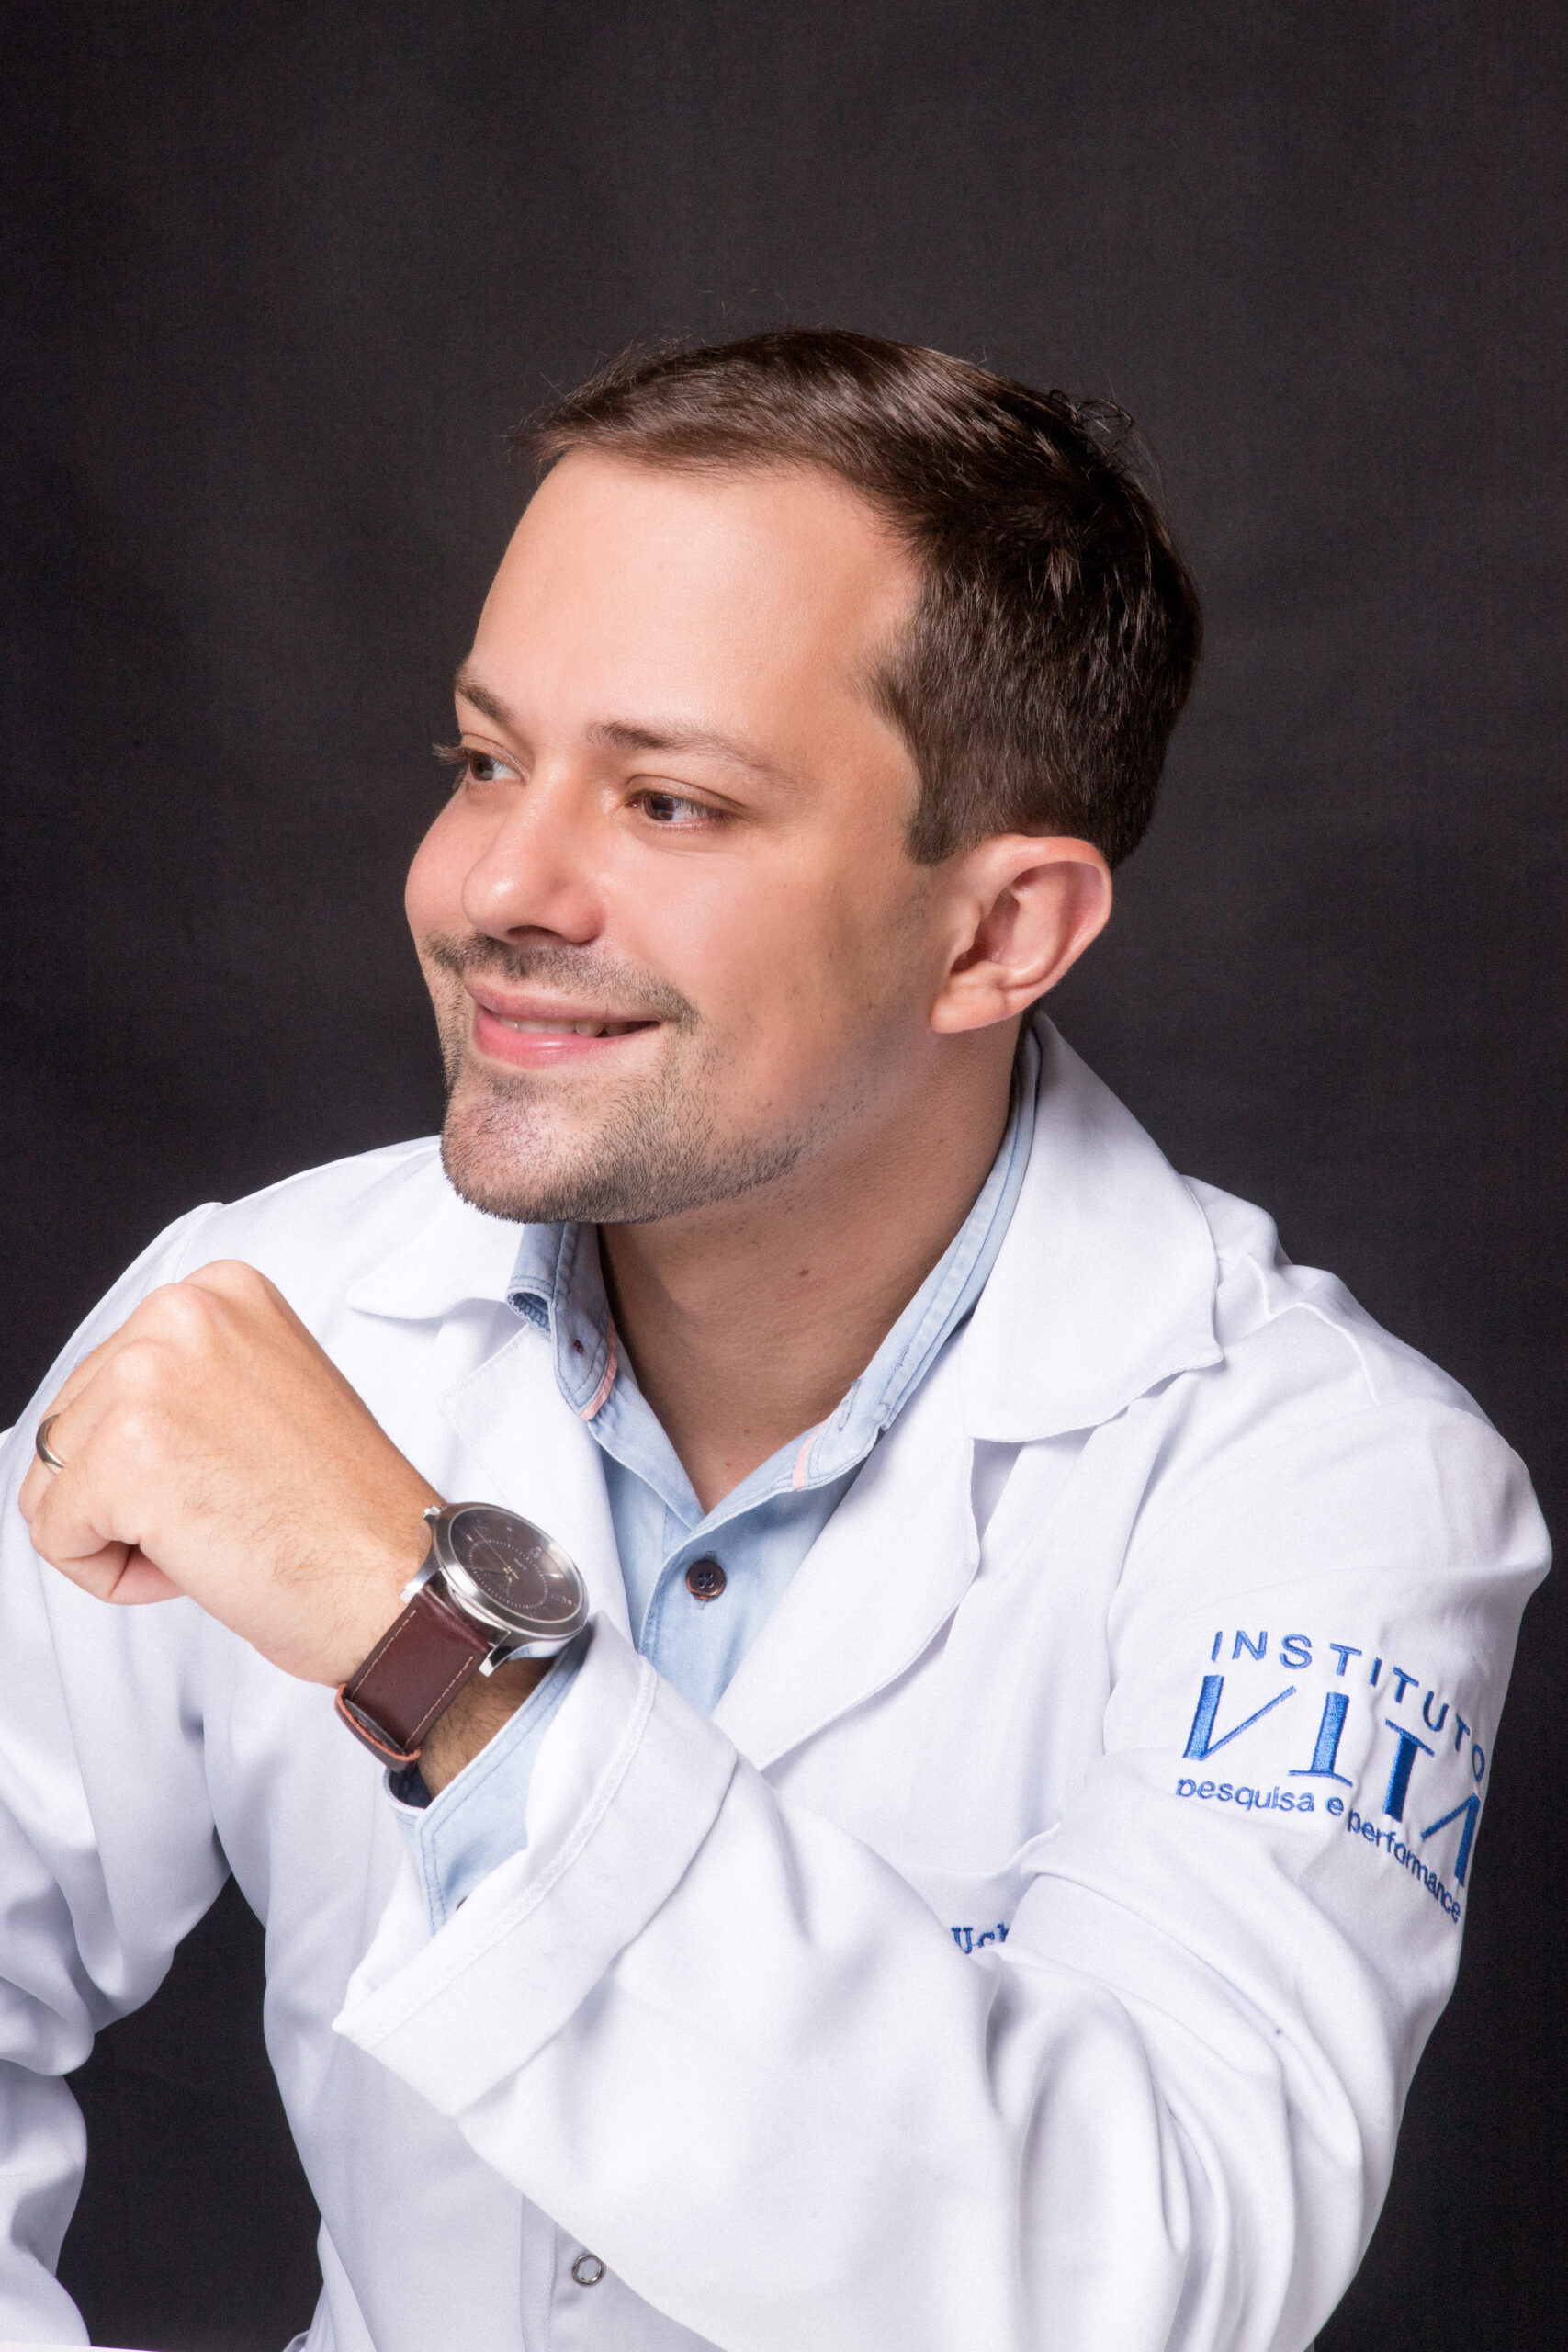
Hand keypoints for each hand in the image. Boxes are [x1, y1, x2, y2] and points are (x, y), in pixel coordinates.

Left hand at [18, 1261, 438, 1685]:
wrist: (395, 1579)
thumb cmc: (342, 1511)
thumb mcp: (264, 1390)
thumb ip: (186, 1376)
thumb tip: (97, 1411)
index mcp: (219, 1290)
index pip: (104, 1380)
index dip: (158, 1452)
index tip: (234, 1467)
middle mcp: (181, 1314)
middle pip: (68, 1428)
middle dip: (130, 1492)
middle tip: (232, 1503)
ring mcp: (148, 1379)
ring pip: (51, 1483)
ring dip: (119, 1531)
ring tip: (215, 1528)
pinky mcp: (125, 1456)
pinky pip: (56, 1538)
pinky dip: (111, 1575)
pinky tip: (195, 1561)